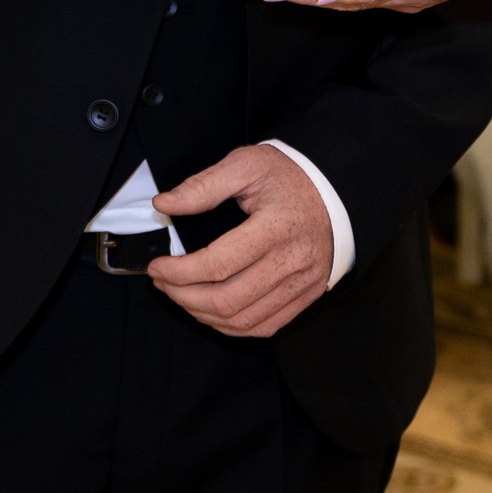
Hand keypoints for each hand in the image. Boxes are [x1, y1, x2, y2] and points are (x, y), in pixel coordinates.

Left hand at [147, 144, 332, 336]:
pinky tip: (209, 311)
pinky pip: (264, 327)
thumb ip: (202, 186)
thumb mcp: (245, 165)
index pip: (218, 264)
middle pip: (228, 299)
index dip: (179, 272)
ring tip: (180, 295)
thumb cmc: (288, 176)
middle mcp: (292, 262)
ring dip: (202, 314)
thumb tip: (163, 204)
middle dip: (184, 296)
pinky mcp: (306, 297)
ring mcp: (302, 285)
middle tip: (162, 283)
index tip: (156, 267)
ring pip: (243, 320)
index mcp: (276, 227)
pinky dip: (230, 326)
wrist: (335, 192)